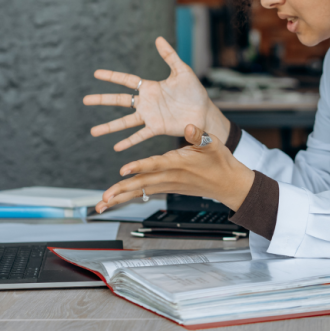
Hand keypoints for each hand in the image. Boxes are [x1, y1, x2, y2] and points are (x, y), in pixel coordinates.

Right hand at [84, 37, 229, 150]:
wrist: (205, 112)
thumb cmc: (194, 91)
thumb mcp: (182, 71)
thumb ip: (170, 56)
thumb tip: (158, 38)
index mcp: (150, 87)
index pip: (126, 81)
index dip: (112, 77)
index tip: (96, 74)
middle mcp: (146, 102)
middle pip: (119, 101)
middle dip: (102, 100)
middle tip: (85, 100)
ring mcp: (150, 116)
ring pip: (125, 122)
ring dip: (110, 127)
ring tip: (93, 132)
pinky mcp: (157, 128)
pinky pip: (140, 135)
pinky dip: (129, 141)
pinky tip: (116, 148)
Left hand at [96, 124, 254, 212]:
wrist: (228, 184)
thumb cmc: (220, 162)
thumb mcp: (213, 143)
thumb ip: (199, 134)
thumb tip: (189, 125)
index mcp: (178, 163)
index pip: (156, 165)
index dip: (139, 167)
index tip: (124, 169)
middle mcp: (170, 177)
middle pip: (142, 184)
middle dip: (121, 191)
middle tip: (103, 198)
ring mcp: (167, 185)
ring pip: (140, 192)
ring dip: (120, 198)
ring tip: (101, 205)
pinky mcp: (166, 188)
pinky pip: (144, 193)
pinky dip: (129, 197)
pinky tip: (115, 200)